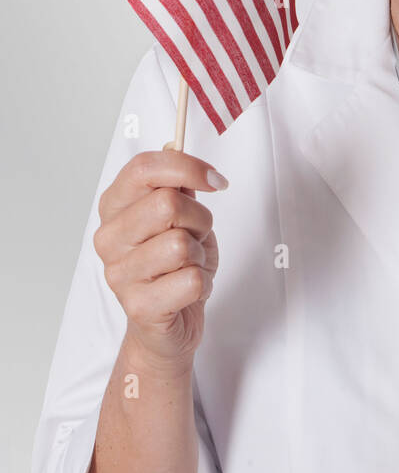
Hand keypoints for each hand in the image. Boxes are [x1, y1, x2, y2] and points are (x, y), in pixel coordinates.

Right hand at [93, 148, 226, 372]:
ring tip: (189, 265)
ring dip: (201, 254)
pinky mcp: (139, 306)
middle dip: (199, 218)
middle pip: (168, 203)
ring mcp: (119, 274)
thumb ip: (176, 184)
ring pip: (181, 243)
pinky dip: (203, 283)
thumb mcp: (179, 217)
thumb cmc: (173, 265)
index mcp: (114, 207)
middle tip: (197, 235)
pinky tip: (189, 290)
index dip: (187, 166)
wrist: (167, 326)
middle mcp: (109, 239)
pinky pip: (190, 279)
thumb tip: (174, 146)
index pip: (143, 168)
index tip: (216, 180)